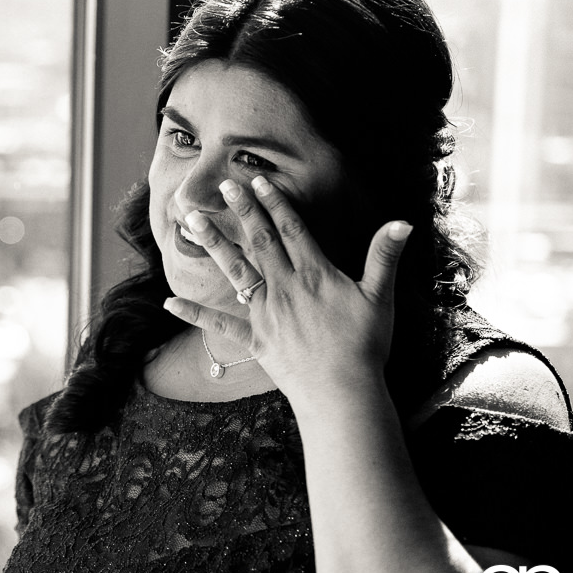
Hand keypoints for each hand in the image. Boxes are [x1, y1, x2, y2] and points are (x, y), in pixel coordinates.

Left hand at [163, 175, 412, 410]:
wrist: (343, 392)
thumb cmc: (365, 346)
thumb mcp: (379, 297)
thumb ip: (384, 257)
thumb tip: (403, 222)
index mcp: (314, 275)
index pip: (292, 230)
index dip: (275, 203)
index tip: (258, 180)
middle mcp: (285, 288)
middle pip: (261, 242)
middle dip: (242, 211)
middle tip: (224, 185)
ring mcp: (265, 313)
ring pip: (235, 271)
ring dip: (213, 244)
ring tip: (191, 220)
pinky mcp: (254, 339)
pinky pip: (219, 324)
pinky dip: (194, 314)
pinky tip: (169, 302)